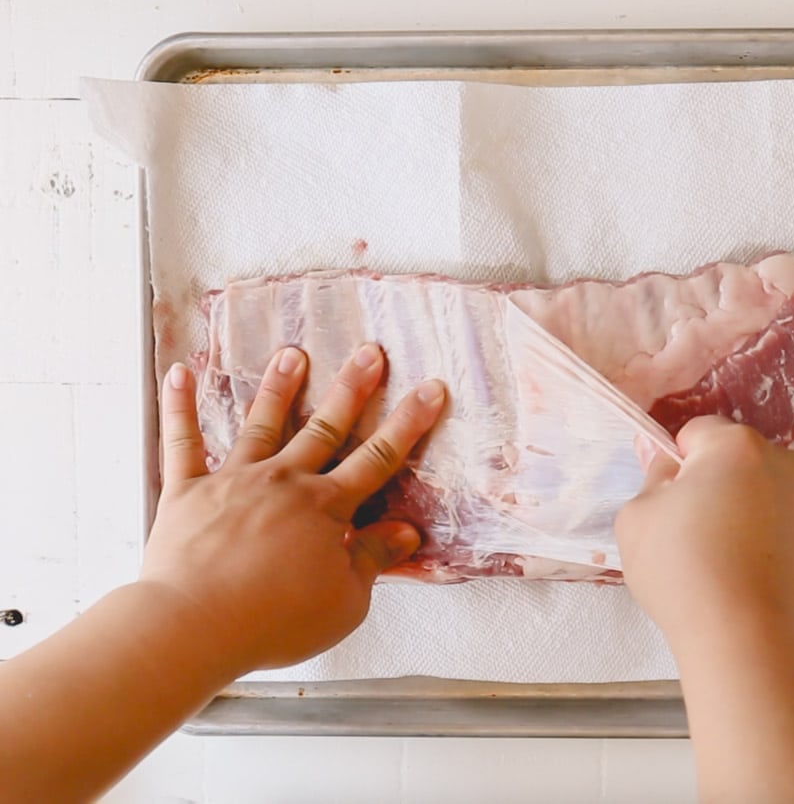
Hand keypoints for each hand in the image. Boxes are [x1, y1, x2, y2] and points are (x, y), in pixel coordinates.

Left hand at [139, 344, 445, 673]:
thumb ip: (374, 558)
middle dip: (352, 388)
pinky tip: (181, 373)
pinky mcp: (187, 491)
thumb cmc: (273, 621)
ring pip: (263, 424)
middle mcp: (283, 482)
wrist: (194, 625)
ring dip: (280, 387)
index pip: (378, 458)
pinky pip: (183, 442)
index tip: (429, 390)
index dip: (408, 423)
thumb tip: (406, 532)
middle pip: (326, 428)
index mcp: (326, 508)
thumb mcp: (345, 601)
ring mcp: (234, 480)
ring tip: (292, 354)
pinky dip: (180, 406)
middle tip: (370, 353)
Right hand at [615, 416, 793, 653]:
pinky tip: (749, 575)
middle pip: (735, 460)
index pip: (696, 433)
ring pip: (764, 492)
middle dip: (714, 484)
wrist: (748, 638)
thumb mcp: (638, 518)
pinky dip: (769, 539)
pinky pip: (786, 524)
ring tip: (723, 559)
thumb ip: (651, 475)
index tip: (668, 503)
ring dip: (744, 509)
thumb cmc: (683, 571)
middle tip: (691, 533)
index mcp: (736, 444)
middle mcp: (784, 461)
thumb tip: (662, 457)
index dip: (676, 466)